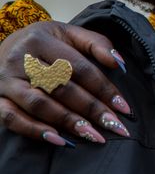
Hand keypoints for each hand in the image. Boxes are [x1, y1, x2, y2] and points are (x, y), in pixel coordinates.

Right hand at [0, 21, 130, 145]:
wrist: (6, 44)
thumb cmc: (45, 42)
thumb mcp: (69, 33)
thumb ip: (96, 44)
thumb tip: (119, 63)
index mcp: (41, 39)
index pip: (79, 68)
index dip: (103, 88)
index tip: (123, 107)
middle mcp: (20, 59)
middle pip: (61, 88)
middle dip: (91, 109)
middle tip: (114, 126)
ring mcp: (5, 81)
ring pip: (39, 105)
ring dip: (69, 122)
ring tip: (94, 135)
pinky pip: (12, 119)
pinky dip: (35, 131)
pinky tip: (60, 140)